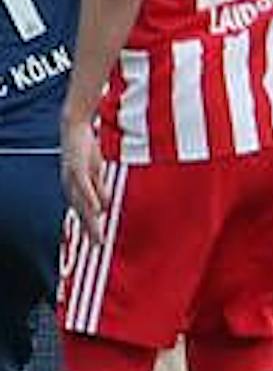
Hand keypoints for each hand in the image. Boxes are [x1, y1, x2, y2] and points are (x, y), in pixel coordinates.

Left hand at [61, 117, 107, 247]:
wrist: (74, 127)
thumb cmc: (85, 148)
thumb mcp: (95, 172)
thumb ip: (99, 189)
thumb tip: (104, 207)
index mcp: (74, 190)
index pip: (83, 213)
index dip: (90, 227)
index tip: (99, 242)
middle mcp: (70, 187)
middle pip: (82, 213)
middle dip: (91, 229)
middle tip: (99, 244)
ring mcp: (72, 179)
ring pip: (83, 204)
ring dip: (90, 220)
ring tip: (98, 233)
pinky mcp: (78, 169)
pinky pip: (85, 187)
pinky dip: (91, 199)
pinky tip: (97, 210)